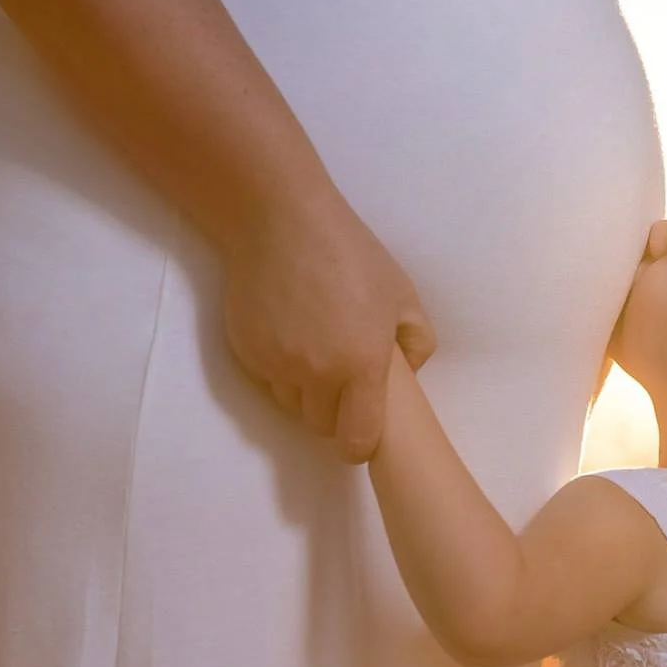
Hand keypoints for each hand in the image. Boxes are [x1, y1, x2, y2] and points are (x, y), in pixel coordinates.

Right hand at [222, 195, 436, 463]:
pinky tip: (289, 335)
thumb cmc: (351, 255)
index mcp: (361, 365)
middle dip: (333, 414)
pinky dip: (279, 371)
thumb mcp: (402, 294)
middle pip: (321, 426)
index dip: (359, 445)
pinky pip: (268, 381)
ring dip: (305, 394)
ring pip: (292, 406)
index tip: (359, 435)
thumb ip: (417, 343)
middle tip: (340, 381)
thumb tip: (408, 376)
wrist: (282, 221)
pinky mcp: (249, 354)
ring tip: (313, 354)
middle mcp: (317, 374)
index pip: (357, 439)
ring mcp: (277, 366)